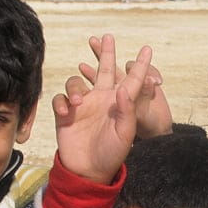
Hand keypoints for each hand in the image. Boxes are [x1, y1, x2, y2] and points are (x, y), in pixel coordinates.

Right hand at [52, 34, 156, 183]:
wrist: (88, 171)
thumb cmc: (111, 154)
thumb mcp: (124, 133)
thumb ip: (126, 110)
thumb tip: (126, 87)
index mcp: (119, 104)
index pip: (131, 80)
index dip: (139, 65)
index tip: (147, 49)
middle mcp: (102, 100)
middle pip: (103, 70)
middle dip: (105, 54)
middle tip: (107, 37)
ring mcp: (83, 106)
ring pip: (76, 82)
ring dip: (75, 87)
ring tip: (78, 102)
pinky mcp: (66, 114)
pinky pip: (60, 99)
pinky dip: (60, 102)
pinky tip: (65, 112)